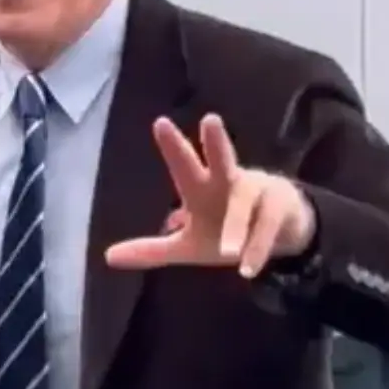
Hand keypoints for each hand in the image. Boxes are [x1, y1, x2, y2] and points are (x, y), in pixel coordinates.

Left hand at [103, 114, 316, 277]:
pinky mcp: (281, 209)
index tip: (160, 122)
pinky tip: (246, 268)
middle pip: (223, 159)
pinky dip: (257, 249)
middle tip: (211, 120)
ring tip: (227, 250)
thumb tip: (107, 257)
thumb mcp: (187, 245)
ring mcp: (259, 192)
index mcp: (201, 189)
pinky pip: (267, 230)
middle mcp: (230, 182)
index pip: (184, 165)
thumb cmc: (227, 231)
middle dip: (216, 142)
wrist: (281, 234)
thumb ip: (152, 250)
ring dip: (236, 223)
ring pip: (246, 202)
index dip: (173, 146)